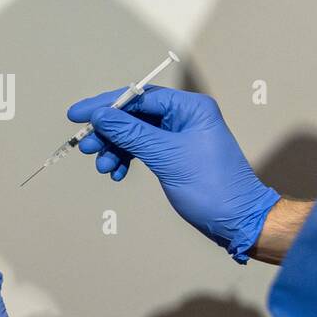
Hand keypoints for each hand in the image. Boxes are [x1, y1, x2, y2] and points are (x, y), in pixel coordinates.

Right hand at [67, 86, 280, 262]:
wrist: (237, 220)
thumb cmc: (212, 186)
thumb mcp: (166, 157)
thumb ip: (131, 133)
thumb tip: (101, 116)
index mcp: (190, 107)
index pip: (139, 97)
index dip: (106, 105)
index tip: (78, 114)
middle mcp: (185, 117)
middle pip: (134, 115)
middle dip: (109, 131)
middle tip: (87, 146)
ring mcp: (180, 136)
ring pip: (136, 134)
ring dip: (115, 148)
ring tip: (103, 166)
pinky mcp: (175, 155)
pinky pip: (143, 150)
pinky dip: (127, 159)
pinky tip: (117, 172)